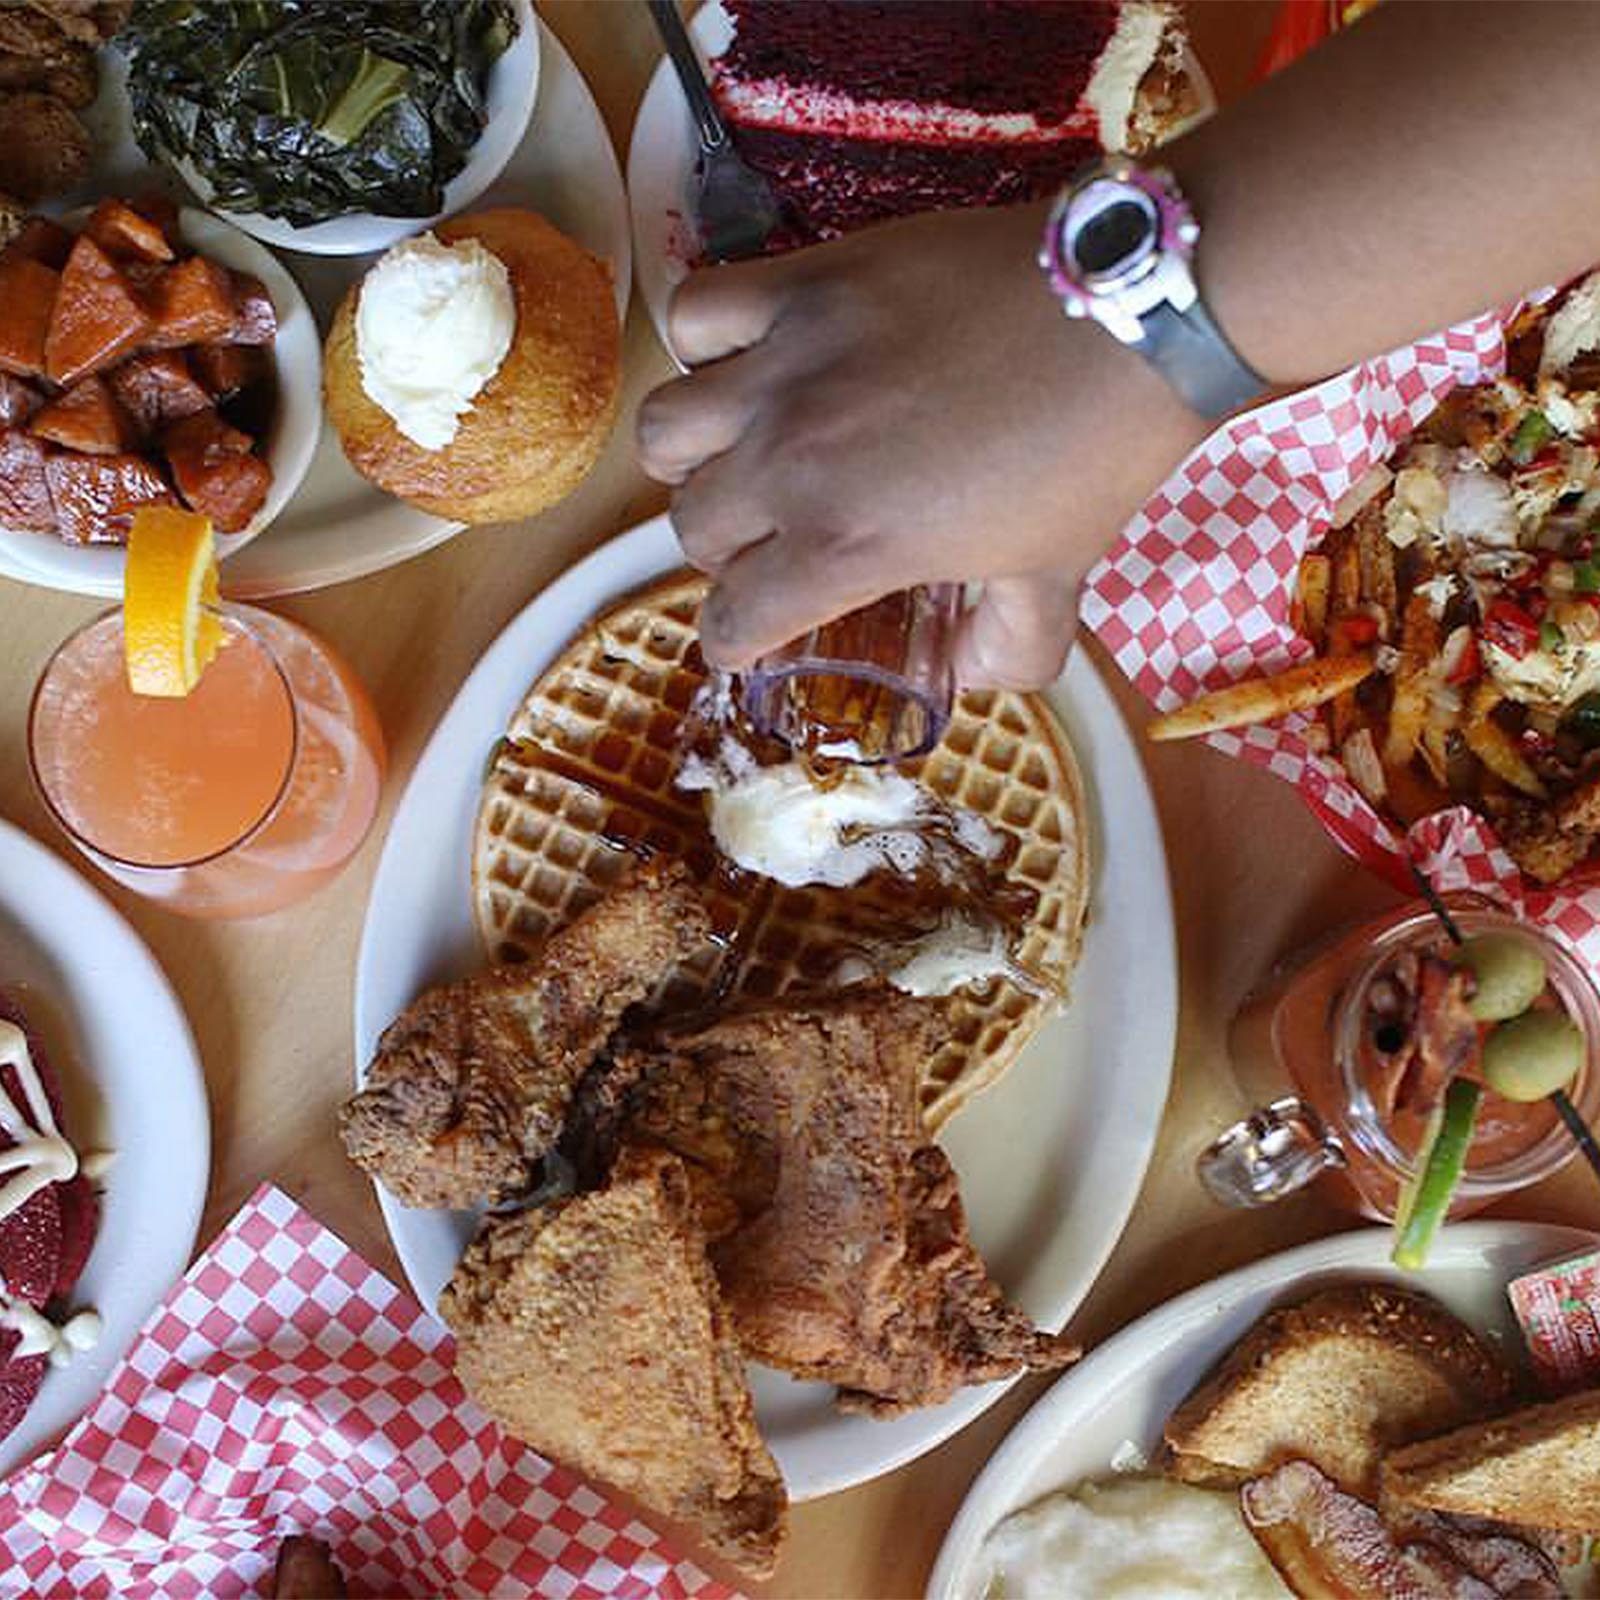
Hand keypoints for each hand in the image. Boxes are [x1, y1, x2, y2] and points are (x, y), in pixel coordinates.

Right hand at [637, 199, 1205, 687]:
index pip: (734, 618)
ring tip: (736, 452)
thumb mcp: (1055, 581)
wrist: (1133, 320)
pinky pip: (696, 312)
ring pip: (665, 429)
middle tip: (770, 537)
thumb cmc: (1094, 458)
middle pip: (694, 525)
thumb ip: (1006, 649)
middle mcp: (794, 461)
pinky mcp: (805, 284)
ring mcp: (789, 365)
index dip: (739, 640)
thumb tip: (969, 674)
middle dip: (724, 550)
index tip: (757, 630)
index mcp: (847, 546)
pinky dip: (704, 343)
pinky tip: (747, 359)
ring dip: (693, 458)